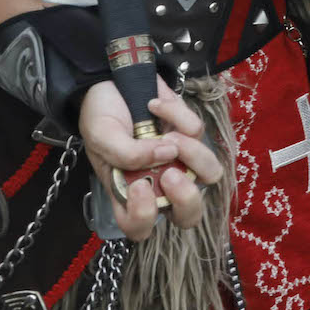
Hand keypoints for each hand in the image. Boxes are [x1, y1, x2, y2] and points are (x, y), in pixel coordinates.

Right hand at [80, 81, 223, 239]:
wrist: (111, 81)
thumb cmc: (100, 117)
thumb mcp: (100, 136)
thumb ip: (126, 152)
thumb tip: (167, 155)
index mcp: (128, 194)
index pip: (140, 228)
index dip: (144, 218)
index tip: (138, 186)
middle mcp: (158, 183)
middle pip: (189, 215)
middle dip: (187, 198)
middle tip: (171, 173)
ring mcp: (179, 159)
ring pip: (209, 173)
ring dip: (191, 152)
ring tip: (166, 135)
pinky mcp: (191, 133)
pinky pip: (198, 130)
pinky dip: (176, 113)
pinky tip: (154, 105)